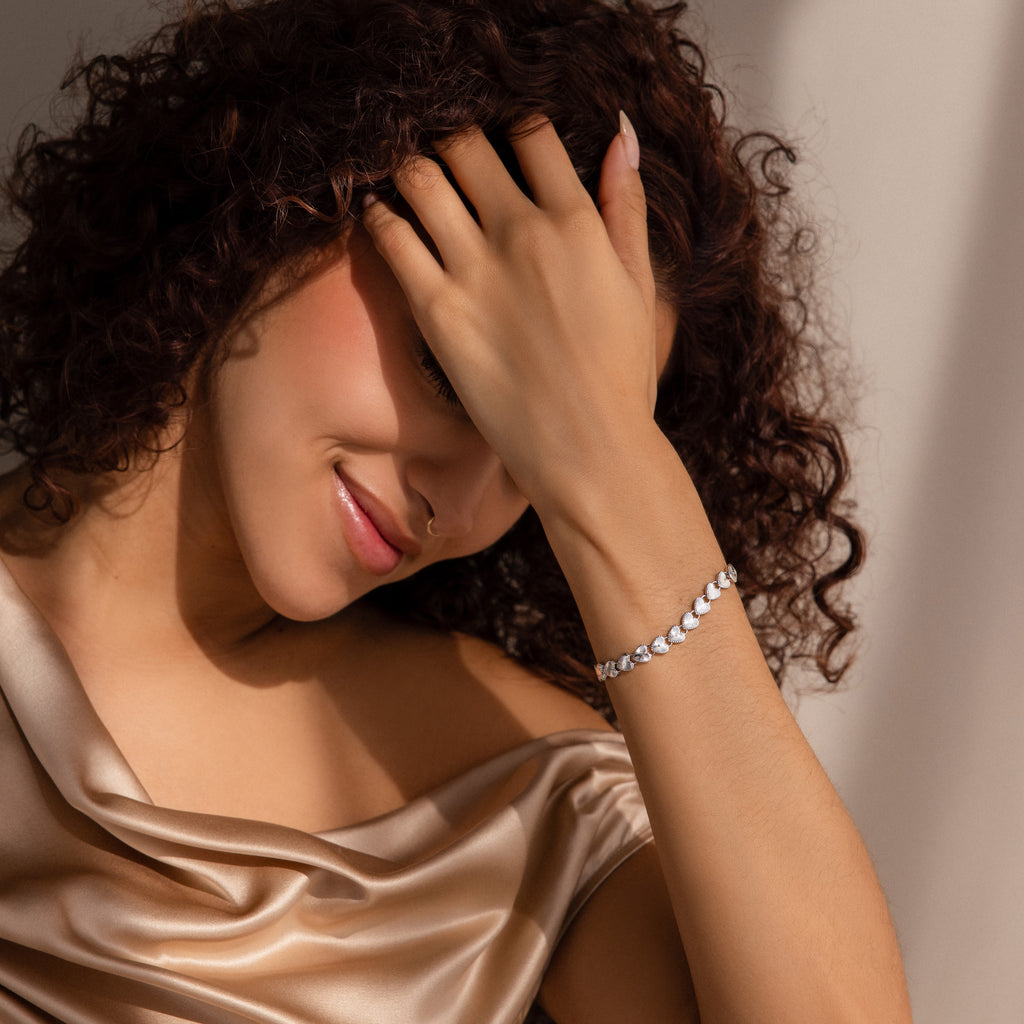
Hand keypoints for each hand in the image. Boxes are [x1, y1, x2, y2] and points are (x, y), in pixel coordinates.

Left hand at [361, 116, 658, 510]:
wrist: (588, 451)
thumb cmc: (620, 376)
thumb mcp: (639, 285)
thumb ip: (627, 206)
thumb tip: (622, 132)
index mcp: (577, 222)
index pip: (531, 132)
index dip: (510, 124)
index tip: (498, 137)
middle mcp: (522, 232)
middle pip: (465, 144)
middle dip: (451, 139)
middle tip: (444, 155)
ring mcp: (475, 270)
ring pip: (421, 178)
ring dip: (410, 167)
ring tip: (406, 177)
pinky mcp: (436, 311)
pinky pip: (391, 236)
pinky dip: (379, 214)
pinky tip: (380, 214)